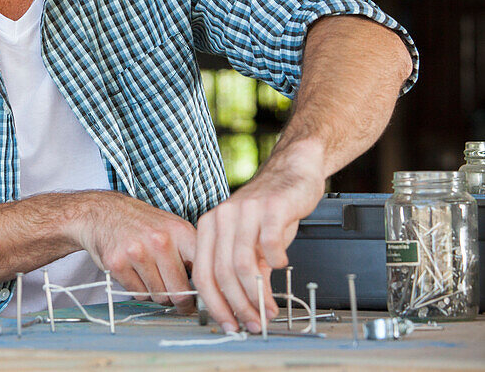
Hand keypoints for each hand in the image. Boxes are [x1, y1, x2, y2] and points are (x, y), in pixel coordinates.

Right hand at [73, 191, 197, 312]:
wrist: (103, 212)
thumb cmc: (142, 224)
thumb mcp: (173, 228)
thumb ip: (192, 253)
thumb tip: (212, 288)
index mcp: (180, 231)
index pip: (203, 272)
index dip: (205, 291)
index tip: (203, 299)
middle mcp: (160, 241)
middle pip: (180, 292)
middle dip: (179, 300)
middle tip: (175, 296)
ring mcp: (137, 252)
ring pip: (159, 296)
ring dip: (157, 293)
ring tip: (150, 275)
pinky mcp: (117, 264)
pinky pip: (138, 294)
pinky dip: (138, 290)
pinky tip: (134, 273)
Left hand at [192, 147, 324, 332]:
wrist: (291, 171)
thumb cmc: (269, 209)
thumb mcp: (250, 241)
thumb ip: (244, 270)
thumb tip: (247, 307)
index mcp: (209, 227)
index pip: (203, 274)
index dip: (215, 304)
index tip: (229, 324)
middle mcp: (221, 218)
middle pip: (222, 273)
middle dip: (238, 305)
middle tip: (253, 323)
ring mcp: (244, 211)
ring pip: (242, 263)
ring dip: (256, 294)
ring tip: (269, 309)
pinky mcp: (270, 207)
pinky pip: (268, 242)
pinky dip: (275, 261)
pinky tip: (282, 266)